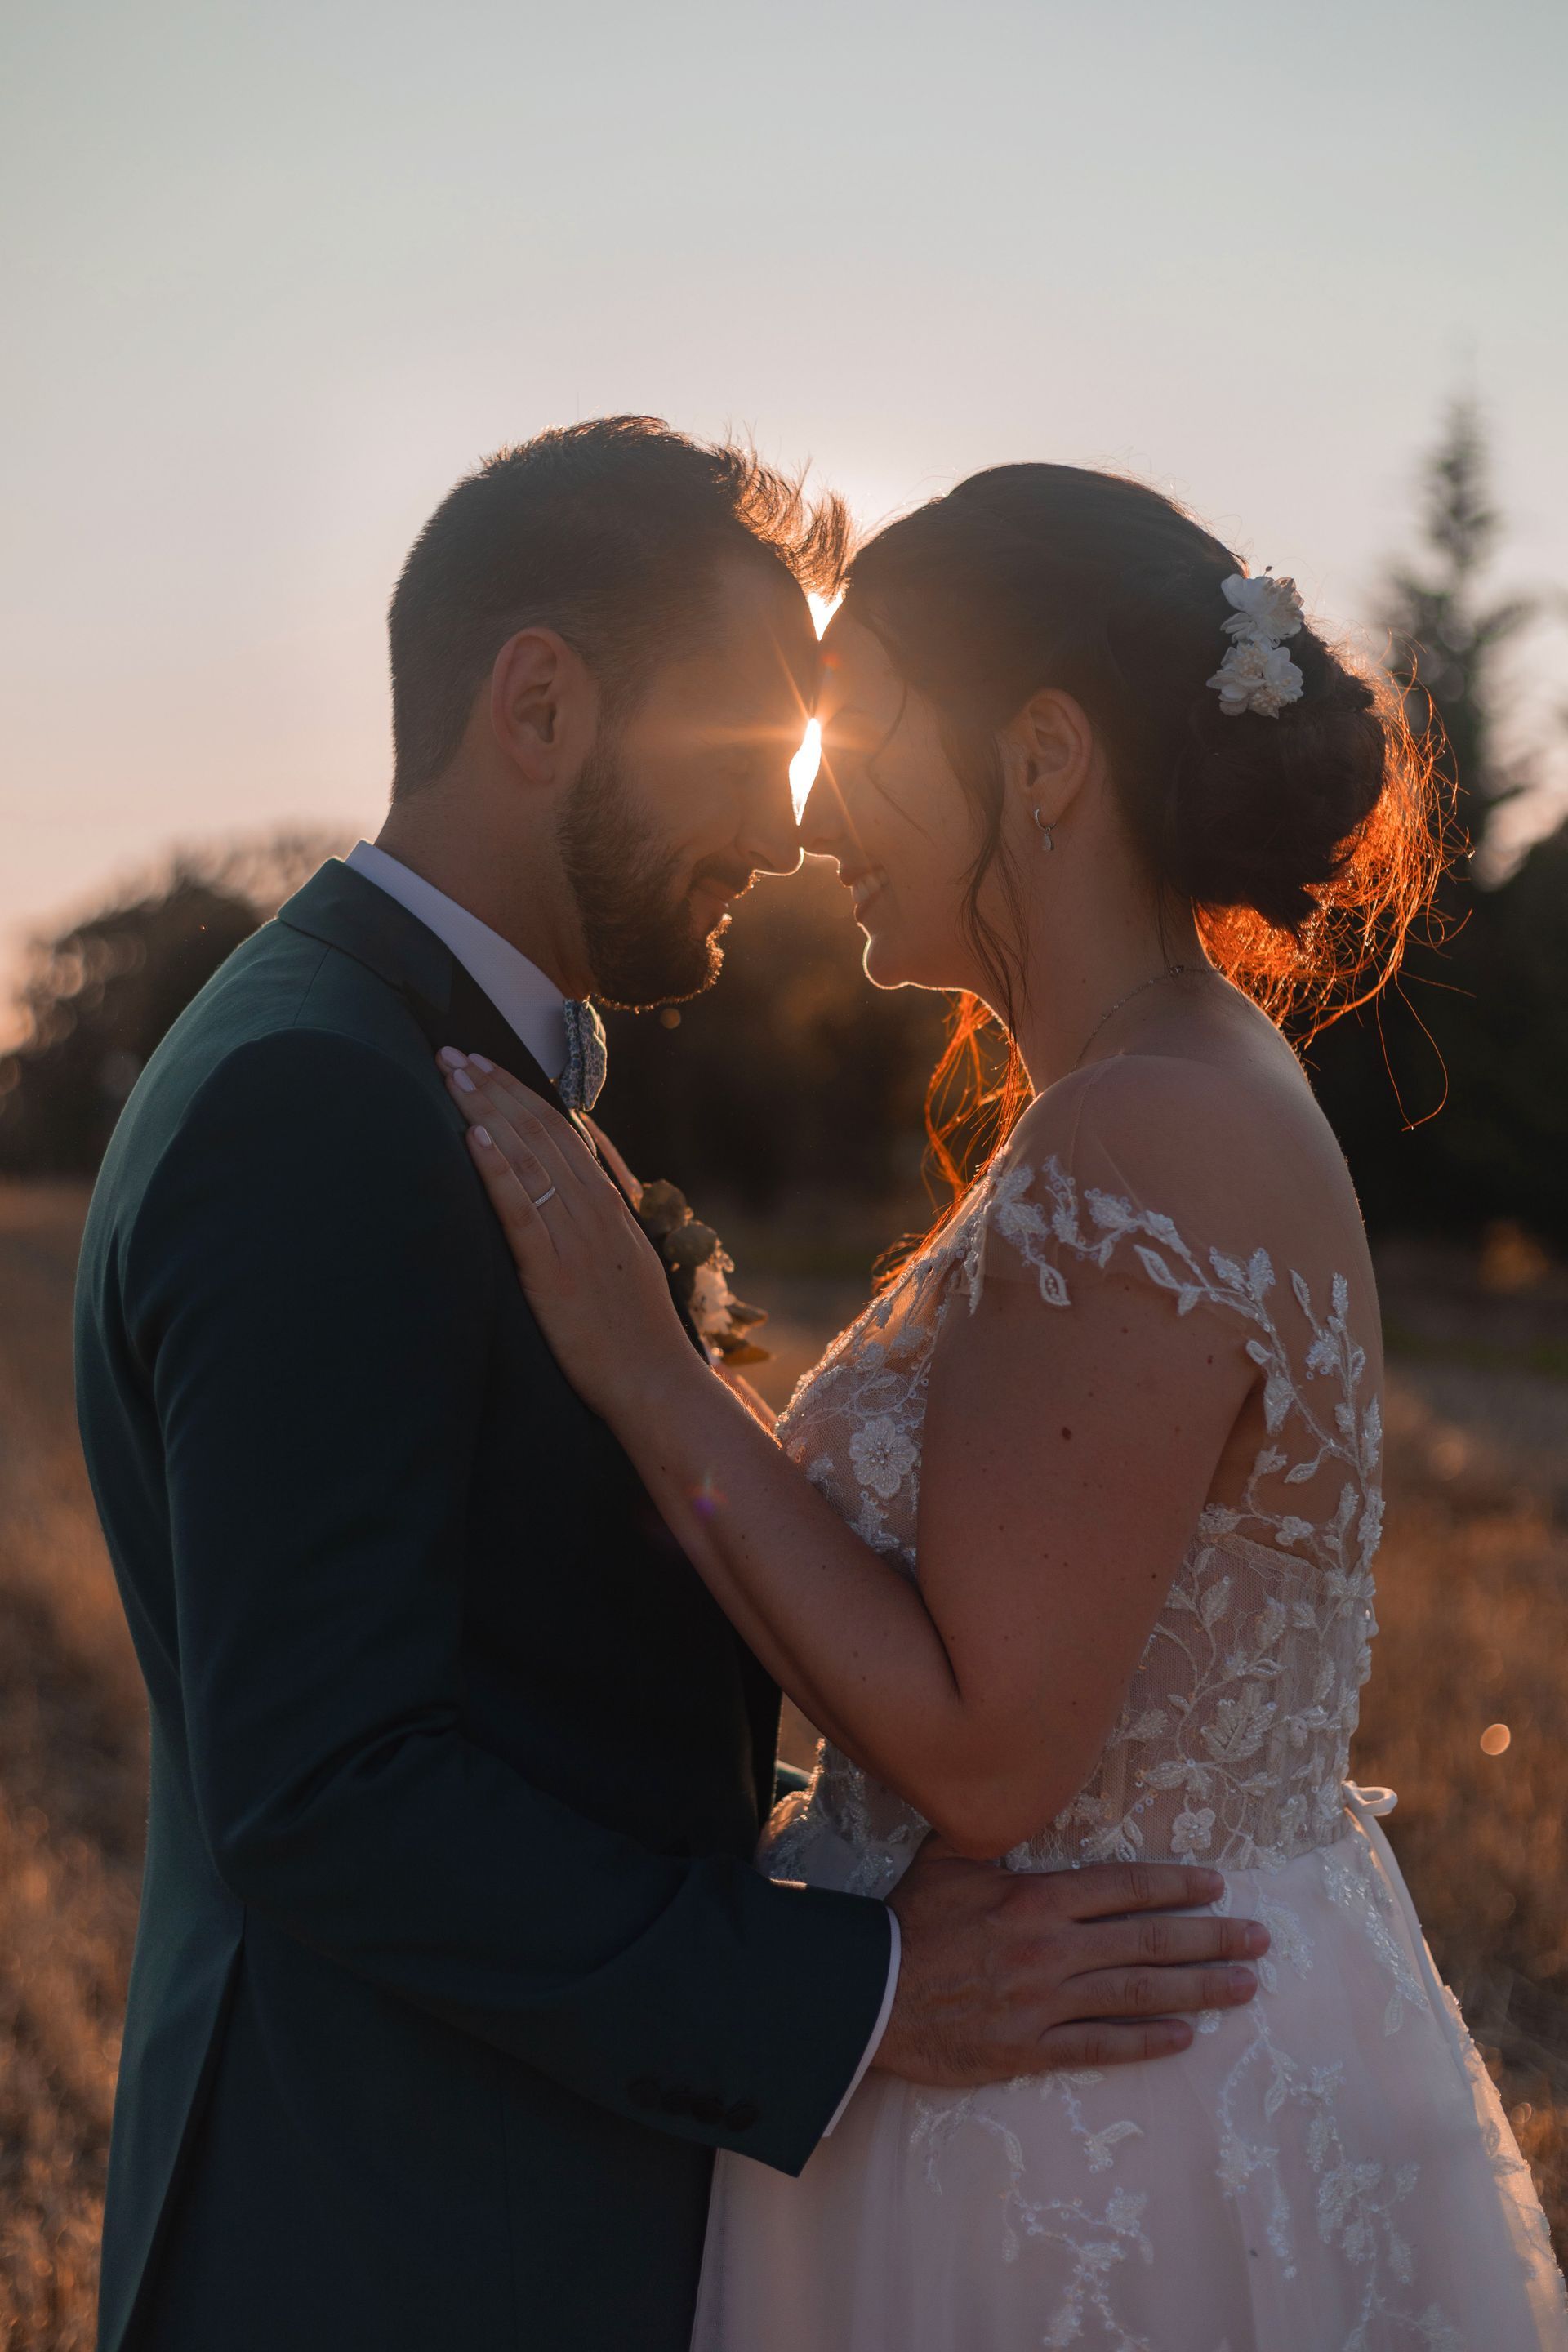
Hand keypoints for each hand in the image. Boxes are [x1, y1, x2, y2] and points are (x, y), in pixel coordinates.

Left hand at [438, 1050, 697, 1420]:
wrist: (656, 1381)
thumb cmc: (637, 1331)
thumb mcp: (628, 1257)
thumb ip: (604, 1213)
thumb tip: (583, 1169)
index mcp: (609, 1205)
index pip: (560, 1131)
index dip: (519, 1093)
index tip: (485, 1064)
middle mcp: (594, 1211)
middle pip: (539, 1132)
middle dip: (494, 1088)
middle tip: (454, 1052)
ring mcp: (575, 1239)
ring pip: (528, 1159)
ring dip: (486, 1112)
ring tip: (453, 1076)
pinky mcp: (554, 1273)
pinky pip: (522, 1212)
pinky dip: (497, 1171)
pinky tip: (473, 1139)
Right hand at [877, 1844, 1265, 2084]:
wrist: (868, 1994)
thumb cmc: (907, 1922)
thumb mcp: (946, 1859)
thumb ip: (991, 1830)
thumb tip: (1016, 1787)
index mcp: (1035, 1898)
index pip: (1123, 1887)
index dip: (1175, 1885)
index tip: (1216, 1885)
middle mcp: (1051, 1948)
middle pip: (1147, 1940)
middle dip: (1211, 1937)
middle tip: (1260, 1938)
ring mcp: (1045, 2002)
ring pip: (1138, 1994)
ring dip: (1199, 1990)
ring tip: (1245, 1986)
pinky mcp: (1030, 2048)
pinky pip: (1101, 2047)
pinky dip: (1146, 2043)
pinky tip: (1185, 2039)